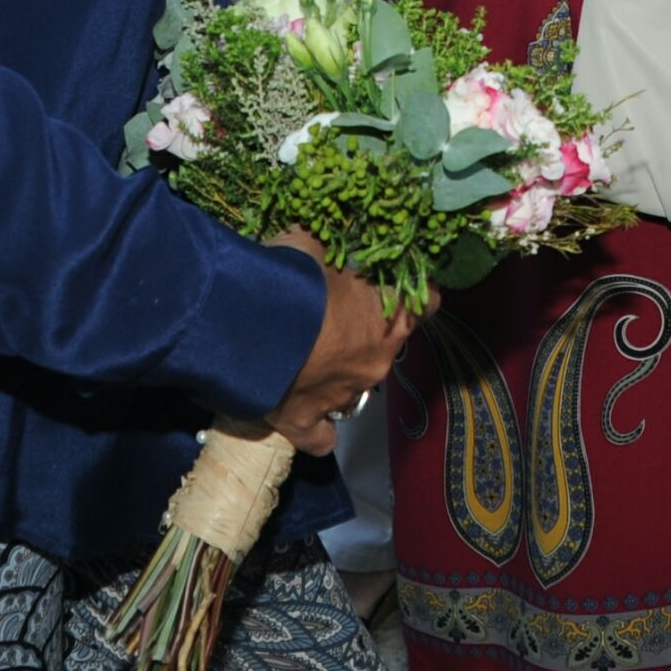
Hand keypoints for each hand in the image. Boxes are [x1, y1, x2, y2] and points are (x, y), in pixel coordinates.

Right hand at [263, 229, 419, 456]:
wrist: (244, 323)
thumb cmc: (292, 277)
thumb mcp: (313, 244)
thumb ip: (328, 246)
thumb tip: (325, 234)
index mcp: (389, 316)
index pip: (426, 302)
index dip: (412, 292)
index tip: (394, 281)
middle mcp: (376, 361)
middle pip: (384, 346)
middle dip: (361, 332)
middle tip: (327, 312)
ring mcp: (344, 396)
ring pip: (354, 389)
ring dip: (337, 373)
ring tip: (304, 357)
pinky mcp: (305, 422)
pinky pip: (321, 436)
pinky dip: (317, 427)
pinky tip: (306, 414)